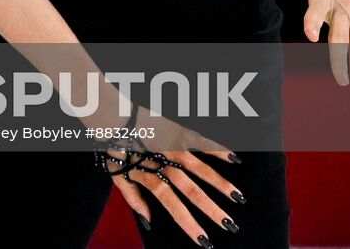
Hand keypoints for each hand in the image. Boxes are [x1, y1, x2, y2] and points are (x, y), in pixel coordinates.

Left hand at [104, 108, 244, 242]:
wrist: (111, 113)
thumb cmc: (113, 146)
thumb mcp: (116, 175)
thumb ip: (133, 199)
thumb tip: (148, 222)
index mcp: (149, 176)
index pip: (171, 204)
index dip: (188, 222)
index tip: (204, 239)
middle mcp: (163, 163)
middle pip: (190, 189)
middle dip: (211, 208)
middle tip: (230, 224)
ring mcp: (171, 146)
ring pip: (199, 168)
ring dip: (219, 183)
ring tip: (238, 197)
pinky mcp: (176, 130)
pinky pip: (200, 141)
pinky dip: (217, 148)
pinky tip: (235, 158)